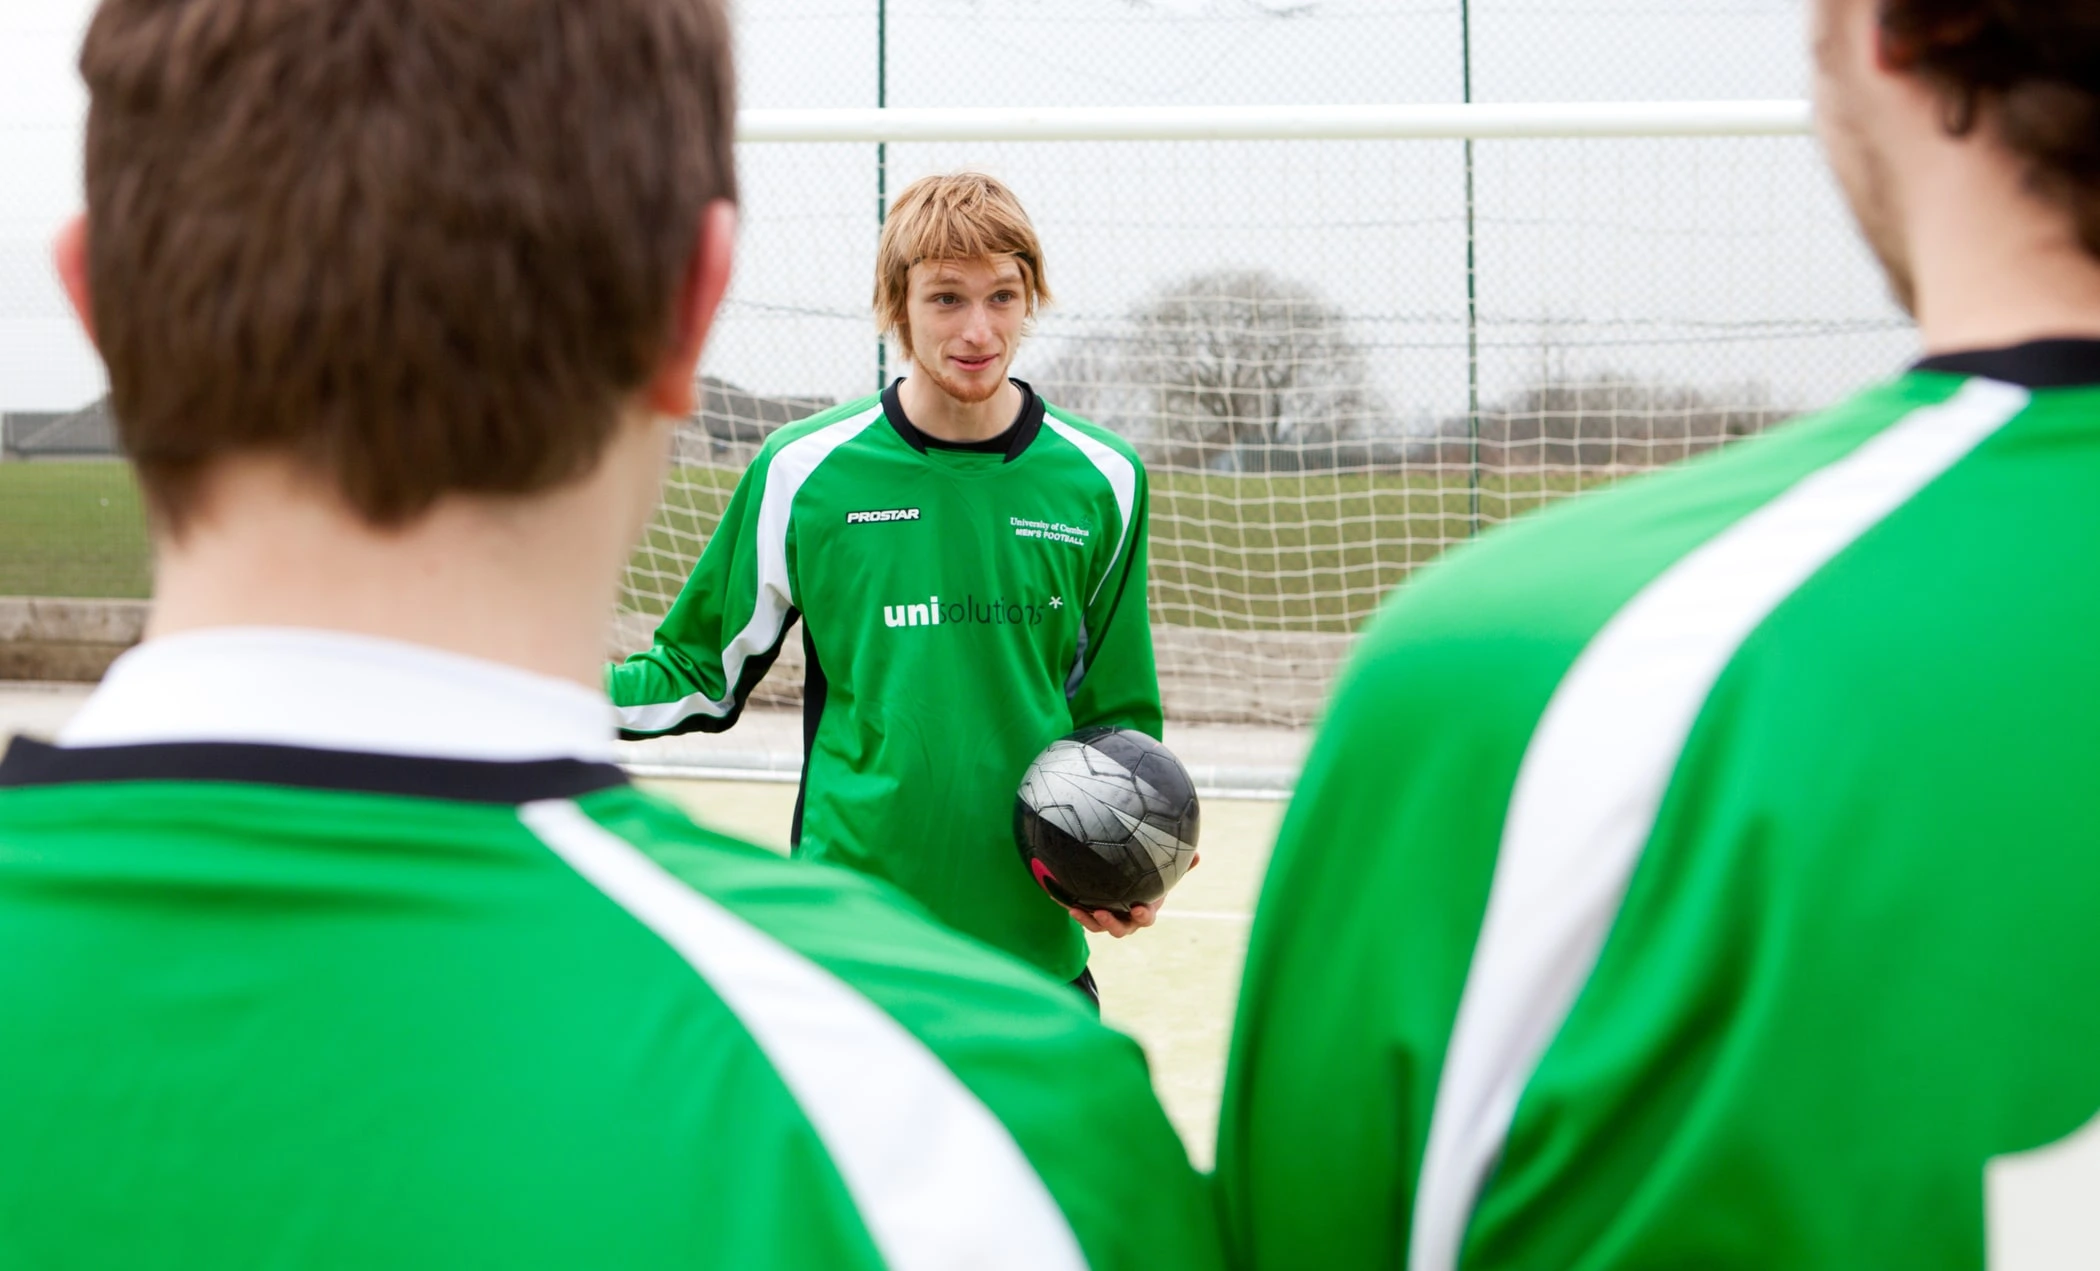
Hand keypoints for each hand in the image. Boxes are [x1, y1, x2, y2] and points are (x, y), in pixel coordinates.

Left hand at [1065, 853, 1198, 938]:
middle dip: (1111, 923)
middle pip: (1120, 929)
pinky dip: (1072, 909)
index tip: (1138, 908)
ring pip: (1098, 927)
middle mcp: (1126, 920)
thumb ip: (1178, 866)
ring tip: (1077, 910)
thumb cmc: (1147, 881)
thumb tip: (1197, 854)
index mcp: (1144, 911)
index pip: (1146, 918)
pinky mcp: (1091, 915)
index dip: (1142, 915)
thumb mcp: (1162, 873)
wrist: (1124, 887)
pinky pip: (1081, 915)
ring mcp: (1108, 919)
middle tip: (1101, 912)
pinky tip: (1058, 897)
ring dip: (1088, 921)